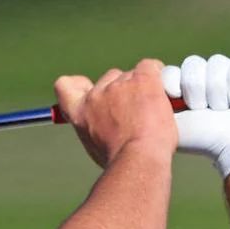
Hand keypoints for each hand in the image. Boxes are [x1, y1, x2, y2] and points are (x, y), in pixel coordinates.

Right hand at [54, 59, 176, 169]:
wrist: (138, 160)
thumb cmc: (121, 161)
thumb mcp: (97, 148)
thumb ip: (97, 130)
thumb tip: (107, 129)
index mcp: (80, 113)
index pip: (65, 86)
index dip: (78, 85)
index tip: (90, 90)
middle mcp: (96, 96)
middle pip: (110, 78)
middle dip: (124, 90)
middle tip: (138, 112)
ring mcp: (120, 85)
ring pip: (133, 75)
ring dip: (143, 88)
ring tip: (153, 112)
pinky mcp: (143, 79)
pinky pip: (150, 67)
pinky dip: (158, 76)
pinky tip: (164, 92)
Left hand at [162, 54, 229, 177]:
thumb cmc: (203, 138)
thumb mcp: (171, 122)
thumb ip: (153, 105)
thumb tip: (143, 87)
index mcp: (184, 89)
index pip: (173, 69)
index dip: (173, 80)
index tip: (175, 95)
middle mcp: (205, 79)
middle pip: (193, 63)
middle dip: (196, 88)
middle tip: (201, 108)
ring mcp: (227, 75)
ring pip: (215, 63)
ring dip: (216, 89)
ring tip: (221, 109)